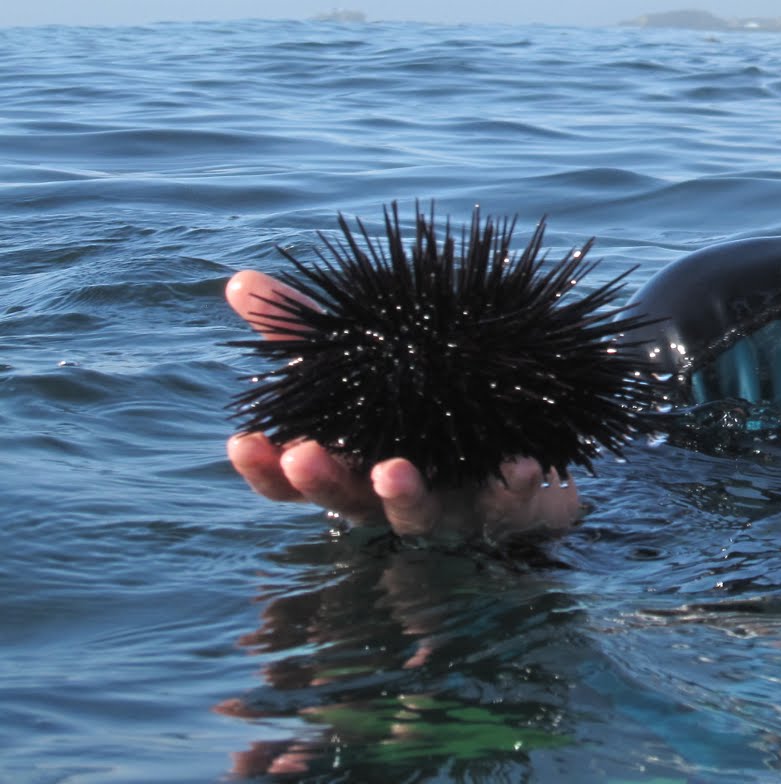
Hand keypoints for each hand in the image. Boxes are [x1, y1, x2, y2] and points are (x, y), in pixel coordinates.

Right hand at [225, 270, 580, 538]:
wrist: (523, 450)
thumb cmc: (425, 412)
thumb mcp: (369, 371)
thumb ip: (307, 334)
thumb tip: (240, 282)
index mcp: (356, 467)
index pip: (294, 481)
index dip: (265, 470)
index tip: (241, 442)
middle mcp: (395, 498)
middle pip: (350, 502)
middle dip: (324, 483)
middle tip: (305, 457)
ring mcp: (452, 510)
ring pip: (421, 515)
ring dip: (404, 497)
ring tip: (391, 472)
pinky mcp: (512, 511)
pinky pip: (517, 505)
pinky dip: (517, 488)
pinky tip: (522, 465)